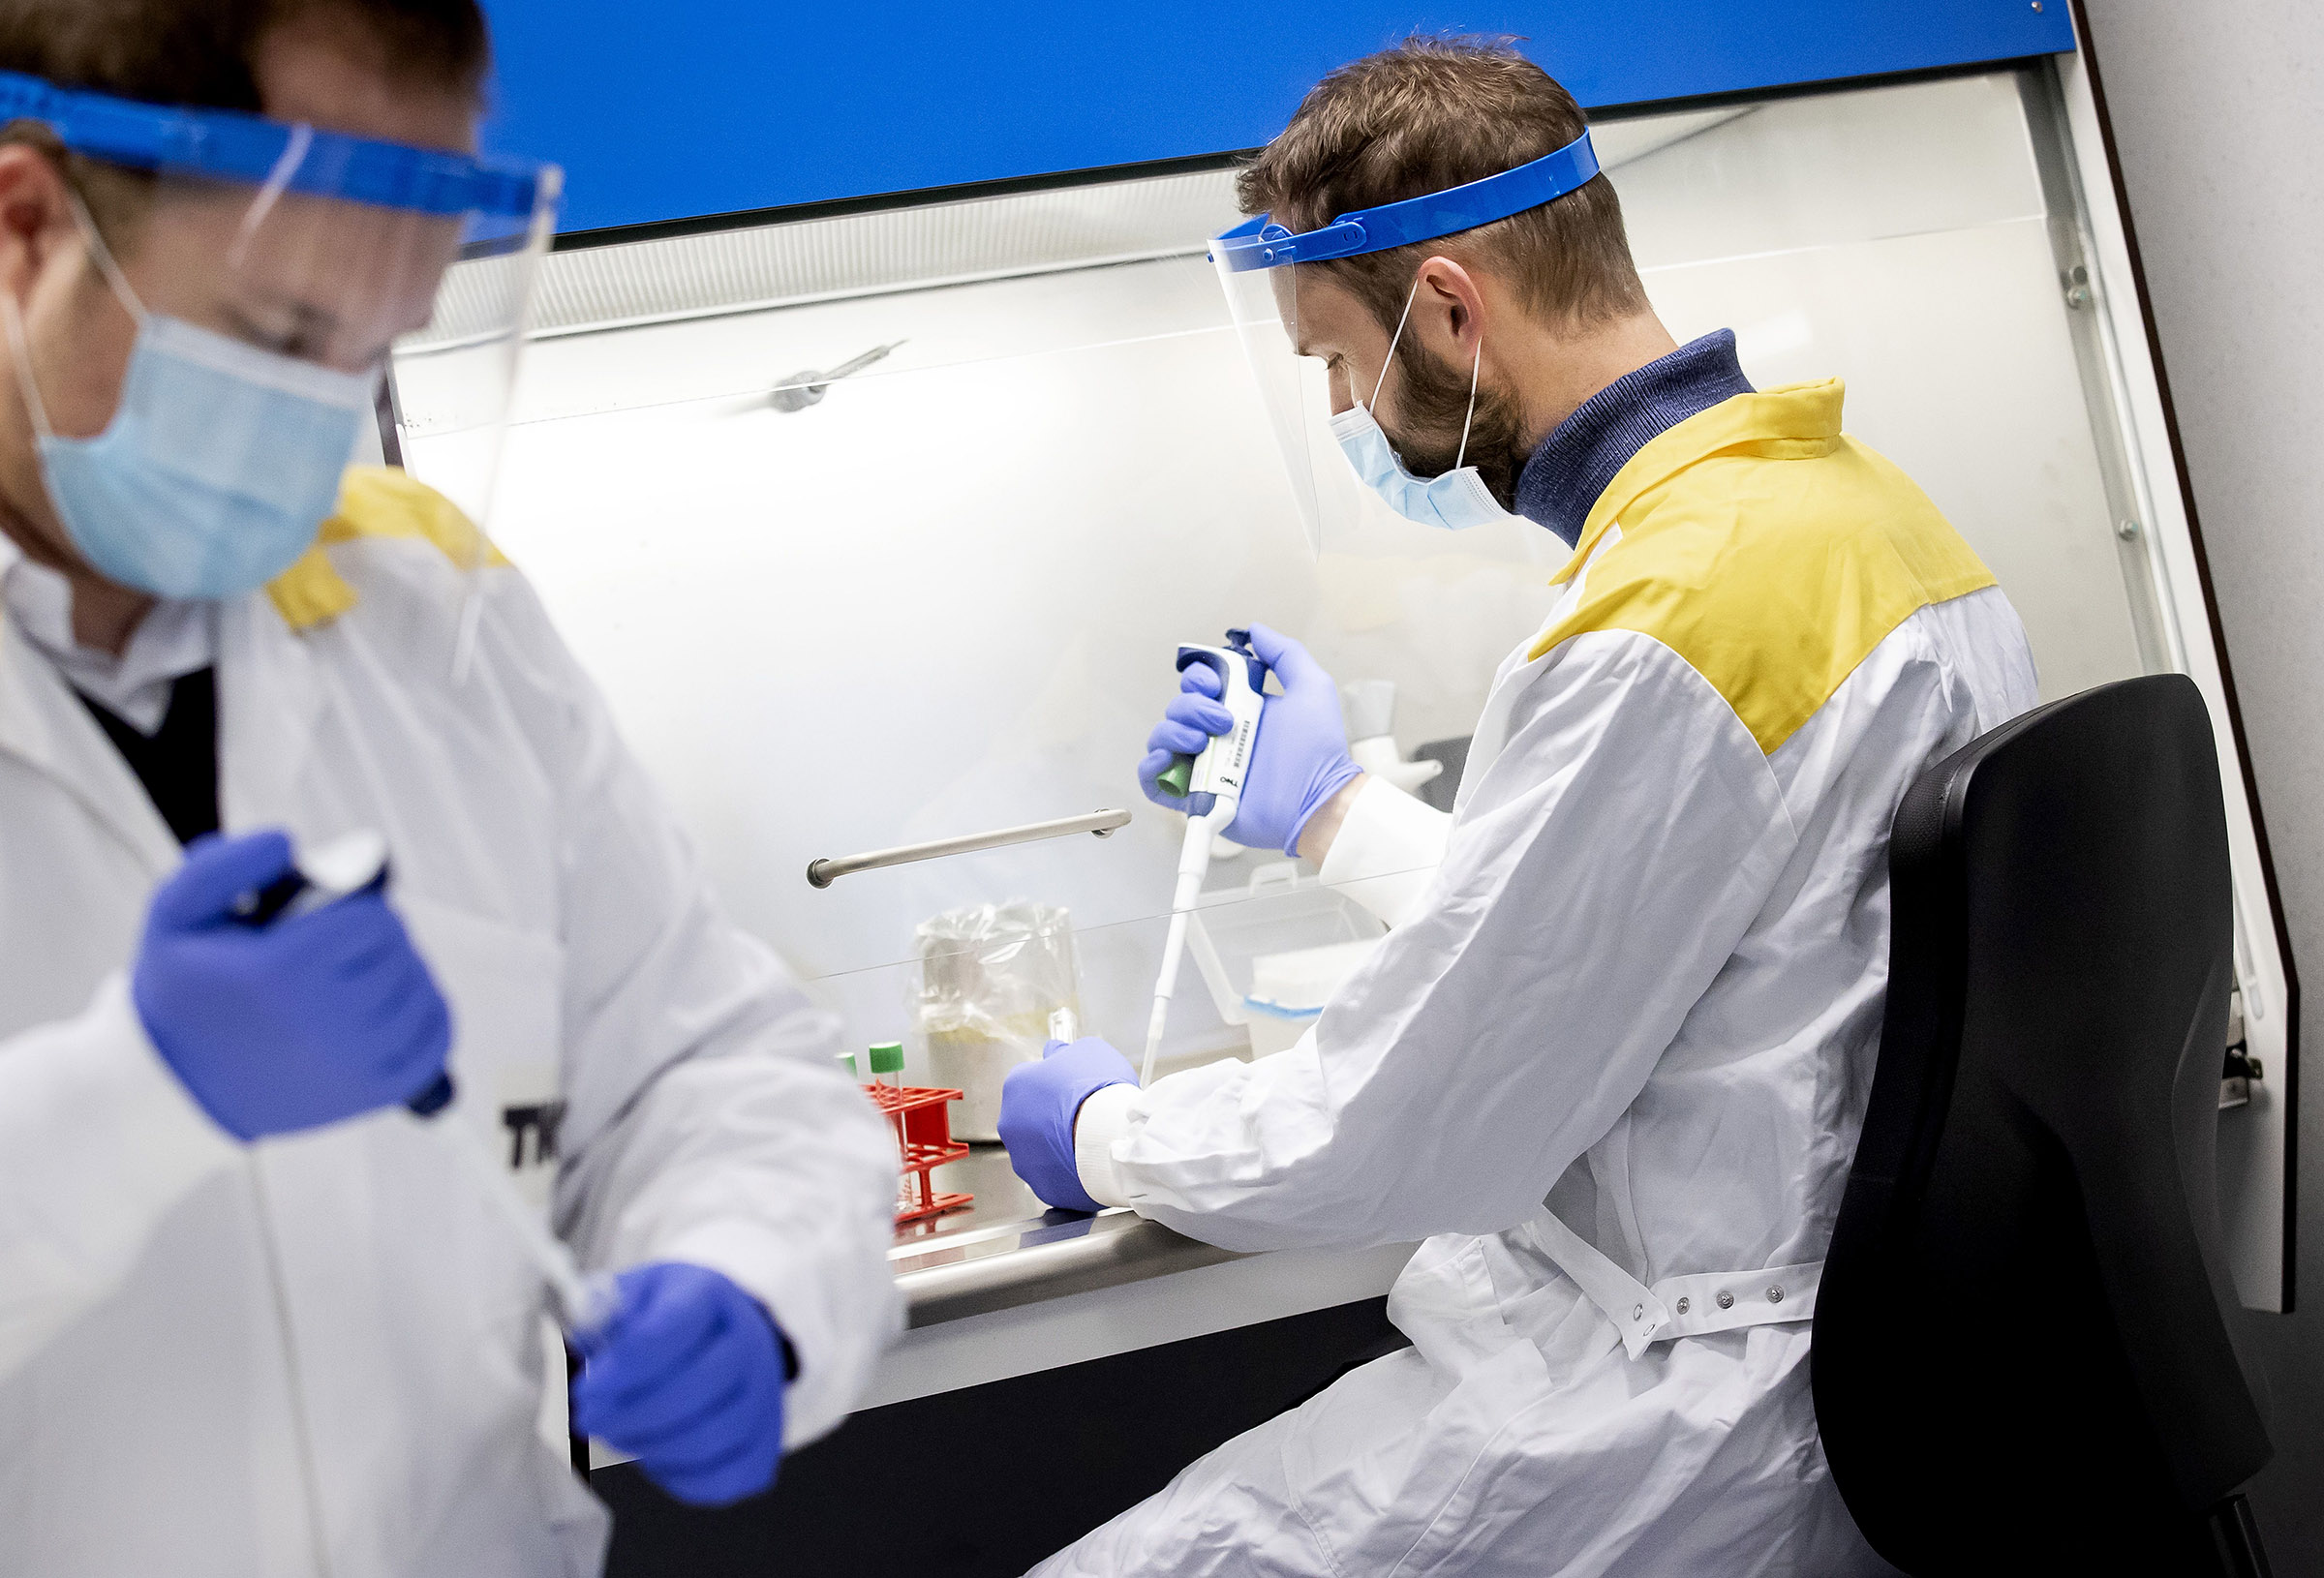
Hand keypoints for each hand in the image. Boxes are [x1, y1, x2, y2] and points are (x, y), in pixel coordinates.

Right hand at [132, 830, 451, 1141]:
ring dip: (400, 971)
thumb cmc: (186, 990)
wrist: (181, 1084)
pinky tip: (395, 1003)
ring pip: (420, 989)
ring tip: (358, 973)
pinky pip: (436, 1038)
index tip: (335, 916)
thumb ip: (222, 864)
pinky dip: (426, 1013)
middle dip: (377, 938)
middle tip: (342, 946)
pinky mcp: (374, 1093)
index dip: (361, 907)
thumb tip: (287, 841)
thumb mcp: (174, 914)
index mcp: (280, 973)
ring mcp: (354, 1062)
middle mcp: (323, 1021)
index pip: (375, 919)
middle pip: (399, 951)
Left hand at [571, 1263, 789, 1506]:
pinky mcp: (767, 1438)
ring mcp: (764, 1392)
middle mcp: (748, 1340)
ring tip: (618, 1435)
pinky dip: (684, 1478)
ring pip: (713, 1436)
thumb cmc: (663, 1314)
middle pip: (699, 1386)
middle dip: (632, 1414)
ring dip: (652, 1446)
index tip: (584, 1391)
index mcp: (708, 1294)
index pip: (673, 1329)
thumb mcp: (632, 1294)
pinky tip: (655, 1457)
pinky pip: (729, 1476)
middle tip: (588, 1421)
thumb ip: (605, 1315)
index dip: (624, 1368)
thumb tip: (591, 1350)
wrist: (721, 1330)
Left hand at [997, 1037, 1137, 1212]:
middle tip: (1082, 1113)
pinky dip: (1068, 1170)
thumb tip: (1056, 1052)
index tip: (1071, 1086)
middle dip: (1051, 1115)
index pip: (1029, 1079)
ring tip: (1088, 1139)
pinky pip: (1054, 1175)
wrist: (1112, 1138)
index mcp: (1017, 1085)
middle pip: (1030, 1116)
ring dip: (1057, 1144)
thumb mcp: (1088, 1051)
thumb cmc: (1098, 1091)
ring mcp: (1023, 1159)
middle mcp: (1010, 1123)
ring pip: (1039, 1148)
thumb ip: (1065, 1051)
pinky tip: (1089, 1160)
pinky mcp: (1041, 1186)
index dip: (1053, 1081)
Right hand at [1137, 623, 1361, 856]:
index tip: (1218, 685)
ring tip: (1203, 744)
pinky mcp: (1194, 796)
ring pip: (1162, 737)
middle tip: (1223, 722)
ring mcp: (1204, 766)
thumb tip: (1255, 630)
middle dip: (1191, 706)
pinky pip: (1153, 780)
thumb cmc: (1318, 750)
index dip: (1200, 678)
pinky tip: (1169, 761)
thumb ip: (1285, 654)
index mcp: (1240, 709)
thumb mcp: (1311, 688)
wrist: (1315, 801)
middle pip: (1177, 707)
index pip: (1199, 684)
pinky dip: (1152, 768)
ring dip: (1174, 732)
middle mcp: (1218, 735)